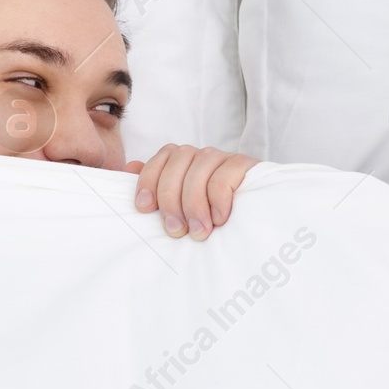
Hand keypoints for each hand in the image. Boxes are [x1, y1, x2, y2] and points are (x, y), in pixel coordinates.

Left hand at [128, 144, 257, 240]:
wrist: (259, 221)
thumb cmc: (213, 219)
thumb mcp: (181, 207)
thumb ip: (157, 187)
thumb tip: (129, 168)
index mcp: (185, 162)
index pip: (161, 158)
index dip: (148, 180)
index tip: (144, 209)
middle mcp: (203, 156)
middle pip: (178, 160)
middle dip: (170, 198)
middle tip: (176, 231)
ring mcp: (225, 158)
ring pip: (200, 166)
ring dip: (194, 203)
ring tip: (199, 232)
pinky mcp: (246, 166)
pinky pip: (225, 174)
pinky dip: (218, 198)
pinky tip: (220, 219)